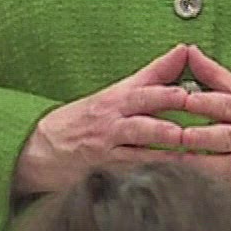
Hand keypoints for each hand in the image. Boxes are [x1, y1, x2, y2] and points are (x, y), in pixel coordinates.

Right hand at [13, 45, 192, 195]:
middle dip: (164, 118)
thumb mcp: (115, 92)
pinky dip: (154, 174)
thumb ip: (153, 75)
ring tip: (187, 151)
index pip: (142, 91)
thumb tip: (184, 51)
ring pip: (140, 150)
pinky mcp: (109, 174)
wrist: (42, 150)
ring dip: (164, 151)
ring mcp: (110, 150)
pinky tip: (177, 179)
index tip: (188, 89)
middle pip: (141, 119)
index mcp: (115, 100)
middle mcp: (112, 123)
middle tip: (187, 118)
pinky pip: (134, 173)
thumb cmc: (85, 119)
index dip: (165, 92)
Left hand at [168, 45, 230, 202]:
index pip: (225, 104)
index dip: (202, 101)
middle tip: (170, 134)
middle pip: (221, 137)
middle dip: (195, 137)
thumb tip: (188, 51)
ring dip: (195, 167)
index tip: (179, 98)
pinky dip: (211, 190)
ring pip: (222, 168)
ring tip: (168, 163)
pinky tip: (187, 188)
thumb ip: (218, 76)